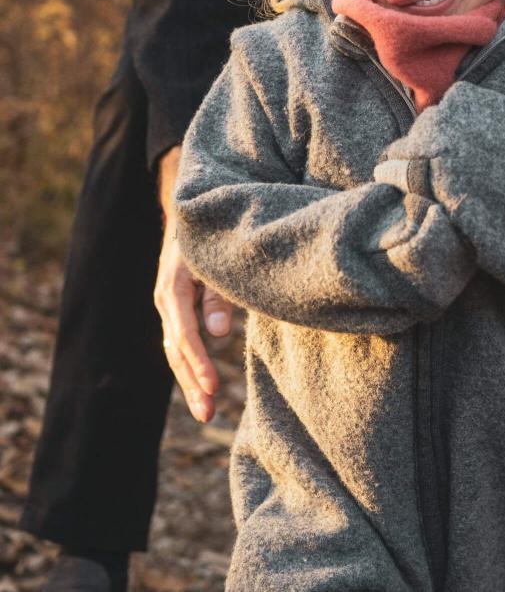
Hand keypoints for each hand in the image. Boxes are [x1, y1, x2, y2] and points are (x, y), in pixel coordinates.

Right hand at [153, 146, 232, 422]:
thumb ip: (219, 294)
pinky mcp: (177, 308)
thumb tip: (220, 334)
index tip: (213, 388)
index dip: (199, 363)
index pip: (184, 334)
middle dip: (192, 383)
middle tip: (209, 414)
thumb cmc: (208, 232)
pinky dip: (191, 365)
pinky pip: (181, 342)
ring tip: (208, 411)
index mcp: (174, 287)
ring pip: (176, 351)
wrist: (188, 209)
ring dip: (191, 381)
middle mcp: (165, 300)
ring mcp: (168, 306)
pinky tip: (203, 386)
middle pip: (176, 351)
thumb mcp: (215, 258)